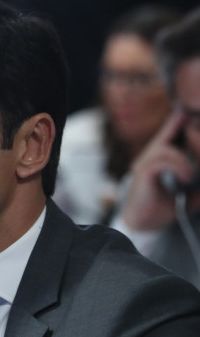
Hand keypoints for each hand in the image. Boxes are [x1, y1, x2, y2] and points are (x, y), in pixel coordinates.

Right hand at [121, 111, 194, 230]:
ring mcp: (142, 166)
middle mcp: (146, 160)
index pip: (164, 137)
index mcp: (154, 163)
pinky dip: (177, 168)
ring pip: (164, 151)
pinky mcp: (143, 175)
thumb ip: (196, 185)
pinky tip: (184, 179)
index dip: (173, 123)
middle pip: (164, 139)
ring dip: (182, 161)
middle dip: (177, 130)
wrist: (142, 225)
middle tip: (191, 136)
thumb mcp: (184, 194)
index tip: (182, 111)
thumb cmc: (160, 210)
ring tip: (189, 176)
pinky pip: (160, 163)